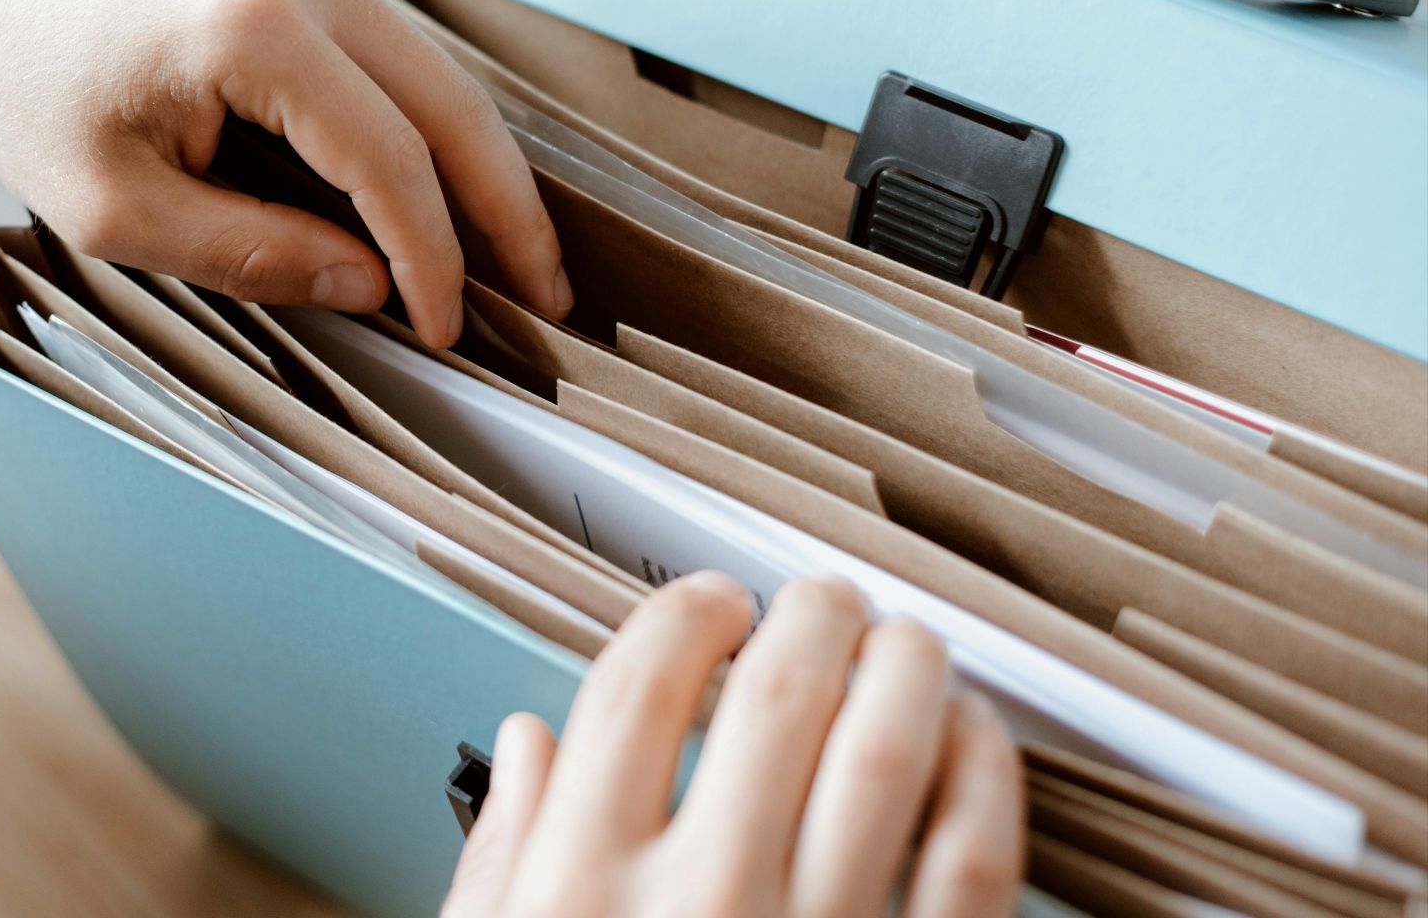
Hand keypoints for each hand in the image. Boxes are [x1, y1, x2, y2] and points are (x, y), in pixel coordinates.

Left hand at [0, 0, 570, 347]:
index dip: (433, 258)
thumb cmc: (17, 90)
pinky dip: (425, 117)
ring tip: (512, 250)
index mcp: (251, 28)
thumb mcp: (119, 211)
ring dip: (478, 163)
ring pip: (435, 69)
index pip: (391, 161)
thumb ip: (256, 253)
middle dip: (506, 210)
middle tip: (548, 294)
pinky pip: (390, 42)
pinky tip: (440, 180)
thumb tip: (371, 286)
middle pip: (451, 104)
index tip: (446, 326)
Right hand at [444, 574, 1023, 917]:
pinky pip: (975, 855)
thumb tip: (526, 741)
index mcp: (581, 890)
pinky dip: (985, 774)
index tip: (709, 605)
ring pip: (890, 748)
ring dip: (907, 666)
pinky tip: (972, 739)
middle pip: (778, 693)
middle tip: (821, 603)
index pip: (638, 686)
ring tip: (903, 642)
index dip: (685, 614)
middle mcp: (702, 904)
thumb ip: (506, 856)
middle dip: (810, 617)